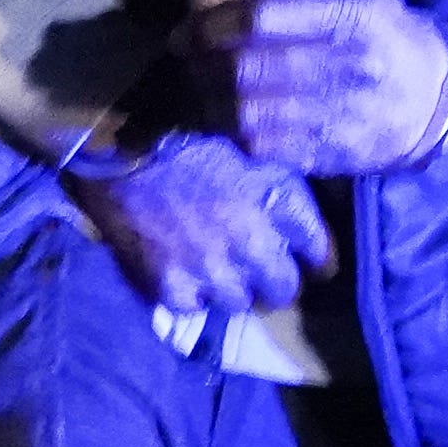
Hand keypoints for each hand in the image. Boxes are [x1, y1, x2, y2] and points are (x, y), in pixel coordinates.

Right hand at [62, 131, 332, 316]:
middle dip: (276, 279)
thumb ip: (289, 195)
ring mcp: (210, 273)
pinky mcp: (170, 288)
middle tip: (259, 265)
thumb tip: (313, 235)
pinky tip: (181, 268)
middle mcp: (250, 249)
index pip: (320, 257)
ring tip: (215, 263)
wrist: (127, 147)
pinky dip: (191, 292)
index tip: (310, 260)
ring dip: (232, 286)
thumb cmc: (196, 139)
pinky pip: (195, 307)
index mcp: (277, 209)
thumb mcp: (258, 155)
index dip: (316, 259)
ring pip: (238, 302)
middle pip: (283, 291)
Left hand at [186, 0, 447, 174]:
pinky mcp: (334, 155)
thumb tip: (200, 1)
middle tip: (187, 57)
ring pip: (247, 113)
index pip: (261, 18)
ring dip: (209, 100)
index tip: (189, 27)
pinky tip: (228, 116)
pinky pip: (262, 146)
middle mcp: (351, 67)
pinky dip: (232, 130)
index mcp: (353, 14)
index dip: (211, 23)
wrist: (437, 94)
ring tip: (201, 86)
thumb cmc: (380, 30)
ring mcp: (343, 116)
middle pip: (246, 68)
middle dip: (202, 63)